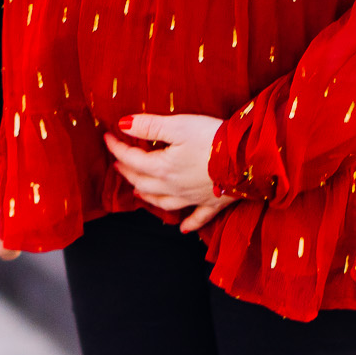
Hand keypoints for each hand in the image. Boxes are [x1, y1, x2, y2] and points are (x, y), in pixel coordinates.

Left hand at [103, 113, 235, 232]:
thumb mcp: (179, 125)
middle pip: (142, 183)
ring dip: (148, 197)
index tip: (108, 137)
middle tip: (119, 163)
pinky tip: (182, 229)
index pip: (132, 158)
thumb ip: (149, 126)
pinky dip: (187, 224)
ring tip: (138, 191)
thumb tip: (122, 125)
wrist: (248, 160)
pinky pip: (196, 219)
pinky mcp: (212, 204)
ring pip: (162, 202)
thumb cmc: (213, 140)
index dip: (117, 147)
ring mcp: (192, 199)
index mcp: (162, 168)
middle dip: (128, 172)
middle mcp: (173, 188)